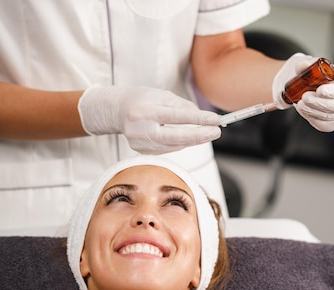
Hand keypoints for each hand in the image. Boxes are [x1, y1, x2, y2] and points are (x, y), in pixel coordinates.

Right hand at [78, 84, 221, 153]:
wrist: (116, 111)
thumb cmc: (142, 99)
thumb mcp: (161, 95)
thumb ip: (182, 106)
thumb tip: (203, 118)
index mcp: (145, 111)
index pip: (177, 117)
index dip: (198, 120)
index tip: (216, 120)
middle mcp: (141, 130)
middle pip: (176, 138)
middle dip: (199, 136)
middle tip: (217, 132)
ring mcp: (140, 144)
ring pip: (175, 145)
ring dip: (193, 140)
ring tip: (206, 132)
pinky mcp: (142, 151)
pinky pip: (168, 149)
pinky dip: (180, 143)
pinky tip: (187, 137)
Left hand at [273, 53, 333, 131]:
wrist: (316, 88)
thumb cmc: (320, 75)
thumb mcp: (315, 65)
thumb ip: (307, 64)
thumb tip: (302, 65)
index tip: (320, 90)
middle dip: (319, 103)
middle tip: (305, 97)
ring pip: (329, 117)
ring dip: (312, 110)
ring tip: (300, 103)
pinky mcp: (333, 125)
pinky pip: (322, 125)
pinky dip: (310, 117)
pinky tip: (303, 109)